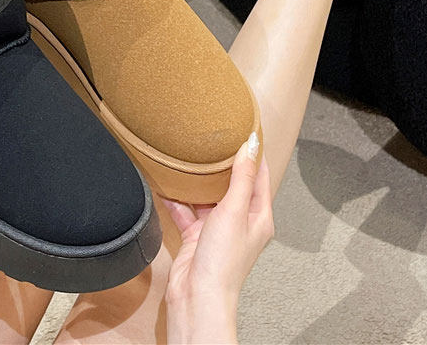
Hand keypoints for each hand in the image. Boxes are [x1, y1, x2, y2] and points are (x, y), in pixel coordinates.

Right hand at [162, 134, 272, 344]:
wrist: (197, 297)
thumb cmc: (223, 263)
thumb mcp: (235, 210)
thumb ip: (242, 177)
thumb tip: (250, 146)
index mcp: (259, 216)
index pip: (260, 176)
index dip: (254, 154)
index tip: (246, 131)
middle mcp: (240, 221)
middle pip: (233, 184)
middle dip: (223, 163)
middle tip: (213, 139)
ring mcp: (218, 229)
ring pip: (208, 196)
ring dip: (198, 181)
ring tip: (188, 159)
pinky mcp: (197, 237)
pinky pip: (186, 211)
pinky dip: (177, 200)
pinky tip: (167, 186)